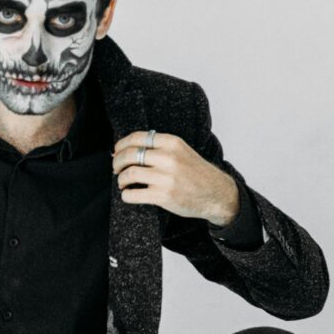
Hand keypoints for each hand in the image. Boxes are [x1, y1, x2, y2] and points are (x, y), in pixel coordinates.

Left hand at [111, 127, 241, 225]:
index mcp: (172, 143)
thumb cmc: (196, 173)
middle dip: (117, 162)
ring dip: (121, 179)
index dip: (121, 144)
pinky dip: (126, 195)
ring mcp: (165, 177)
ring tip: (123, 183)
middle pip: (130, 155)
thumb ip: (159, 148)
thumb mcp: (181, 151)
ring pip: (129, 174)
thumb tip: (126, 149)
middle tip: (116, 168)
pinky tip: (129, 194)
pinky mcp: (163, 196)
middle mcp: (168, 158)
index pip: (137, 138)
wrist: (216, 193)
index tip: (116, 151)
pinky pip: (133, 194)